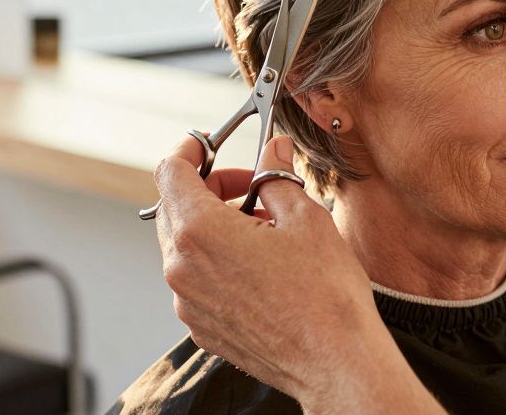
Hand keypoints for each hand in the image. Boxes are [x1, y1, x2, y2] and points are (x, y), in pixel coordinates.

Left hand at [155, 134, 427, 411]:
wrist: (335, 362)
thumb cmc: (324, 296)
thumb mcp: (306, 216)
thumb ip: (277, 176)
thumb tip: (273, 151)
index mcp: (199, 232)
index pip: (170, 172)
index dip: (188, 149)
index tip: (205, 144)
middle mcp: (181, 269)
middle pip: (175, 207)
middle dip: (210, 188)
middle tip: (253, 187)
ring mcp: (188, 302)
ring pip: (185, 246)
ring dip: (216, 226)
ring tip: (265, 229)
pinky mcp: (201, 326)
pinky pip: (197, 280)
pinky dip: (219, 261)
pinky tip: (260, 264)